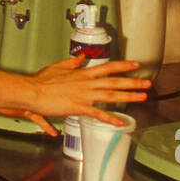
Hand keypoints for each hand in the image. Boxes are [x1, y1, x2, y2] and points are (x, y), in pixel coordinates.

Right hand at [0, 56, 152, 136]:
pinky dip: (110, 119)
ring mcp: (84, 95)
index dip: (123, 65)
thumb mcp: (58, 67)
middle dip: (133, 82)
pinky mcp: (78, 107)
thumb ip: (72, 62)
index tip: (136, 64)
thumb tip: (82, 57)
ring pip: (111, 96)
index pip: (107, 67)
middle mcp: (87, 83)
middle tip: (147, 83)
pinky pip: (98, 114)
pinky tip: (121, 123)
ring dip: (128, 97)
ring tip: (142, 98)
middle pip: (114, 81)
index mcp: (82, 73)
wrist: (32, 92)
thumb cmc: (42, 81)